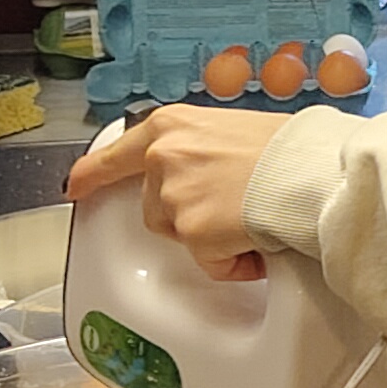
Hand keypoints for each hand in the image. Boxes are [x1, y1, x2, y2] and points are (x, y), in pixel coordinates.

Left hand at [64, 105, 274, 280]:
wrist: (311, 170)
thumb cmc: (290, 149)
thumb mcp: (234, 129)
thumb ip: (203, 149)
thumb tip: (206, 175)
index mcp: (171, 125)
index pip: (117, 153)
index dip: (93, 173)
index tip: (75, 186)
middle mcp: (163, 157)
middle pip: (155, 206)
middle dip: (189, 217)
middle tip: (233, 208)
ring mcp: (173, 195)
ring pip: (182, 235)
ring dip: (214, 239)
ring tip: (252, 218)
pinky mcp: (191, 232)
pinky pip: (209, 262)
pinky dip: (235, 261)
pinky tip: (258, 239)